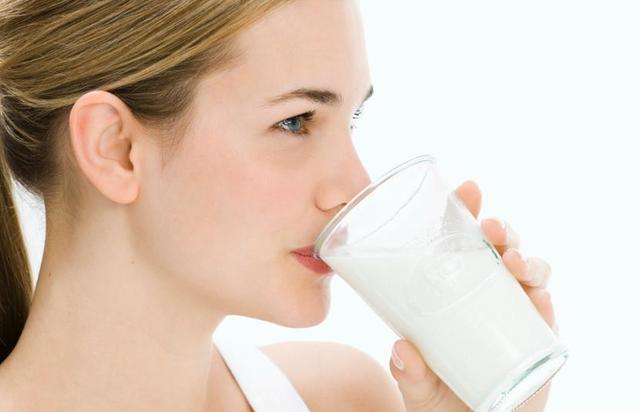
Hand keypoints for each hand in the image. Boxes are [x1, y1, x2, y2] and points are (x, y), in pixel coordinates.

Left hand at [389, 180, 558, 411]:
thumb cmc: (440, 392)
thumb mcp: (417, 383)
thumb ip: (408, 370)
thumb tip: (402, 350)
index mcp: (456, 288)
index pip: (462, 240)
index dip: (466, 212)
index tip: (466, 189)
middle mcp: (489, 293)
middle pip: (501, 248)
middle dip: (501, 231)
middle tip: (490, 228)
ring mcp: (516, 312)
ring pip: (530, 272)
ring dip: (526, 260)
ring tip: (512, 262)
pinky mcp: (538, 339)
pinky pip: (547, 315)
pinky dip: (545, 303)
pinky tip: (540, 300)